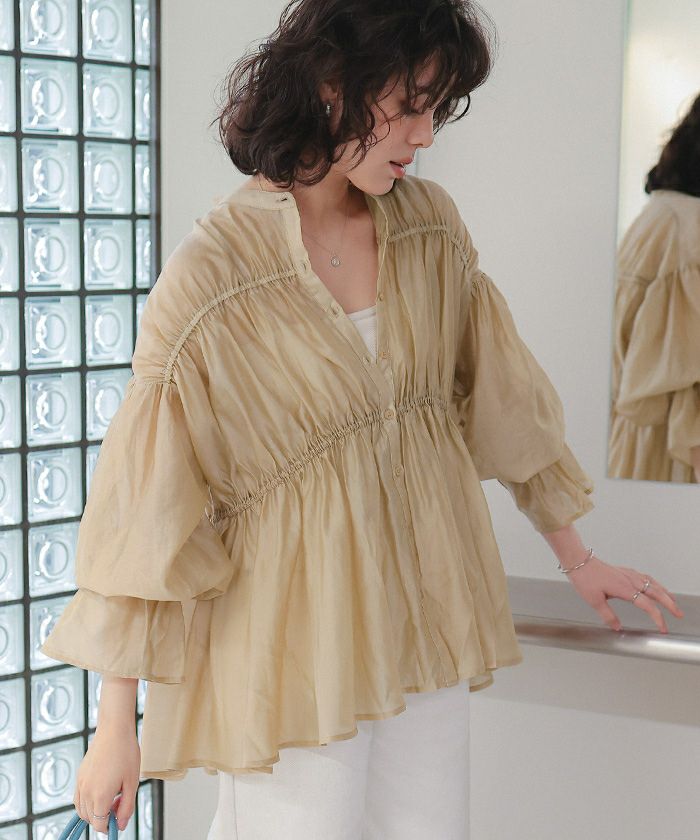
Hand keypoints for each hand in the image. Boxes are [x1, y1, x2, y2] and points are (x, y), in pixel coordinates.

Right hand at [75, 726, 140, 833]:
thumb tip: (120, 825)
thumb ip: (126, 807)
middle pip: (91, 818)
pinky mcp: (79, 776)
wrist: (114, 730)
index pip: (99, 824)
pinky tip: (102, 791)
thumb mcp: (132, 782)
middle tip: (119, 802)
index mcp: (100, 795)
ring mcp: (80, 783)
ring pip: (82, 810)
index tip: (119, 819)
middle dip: (104, 818)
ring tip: (112, 796)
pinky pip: (78, 798)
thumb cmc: (126, 753)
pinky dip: (88, 802)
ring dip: (95, 811)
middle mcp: (86, 792)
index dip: (110, 826)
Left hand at [563, 554, 683, 632]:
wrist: (578, 561)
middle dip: (670, 604)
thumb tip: (617, 627)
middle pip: (656, 592)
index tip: (662, 627)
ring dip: (664, 592)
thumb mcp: (594, 601)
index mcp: (624, 589)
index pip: (647, 605)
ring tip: (673, 601)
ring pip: (652, 583)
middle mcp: (629, 580)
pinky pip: (645, 577)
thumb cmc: (585, 578)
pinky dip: (654, 583)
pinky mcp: (624, 571)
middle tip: (679, 614)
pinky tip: (654, 586)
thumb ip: (608, 615)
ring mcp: (628, 574)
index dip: (657, 617)